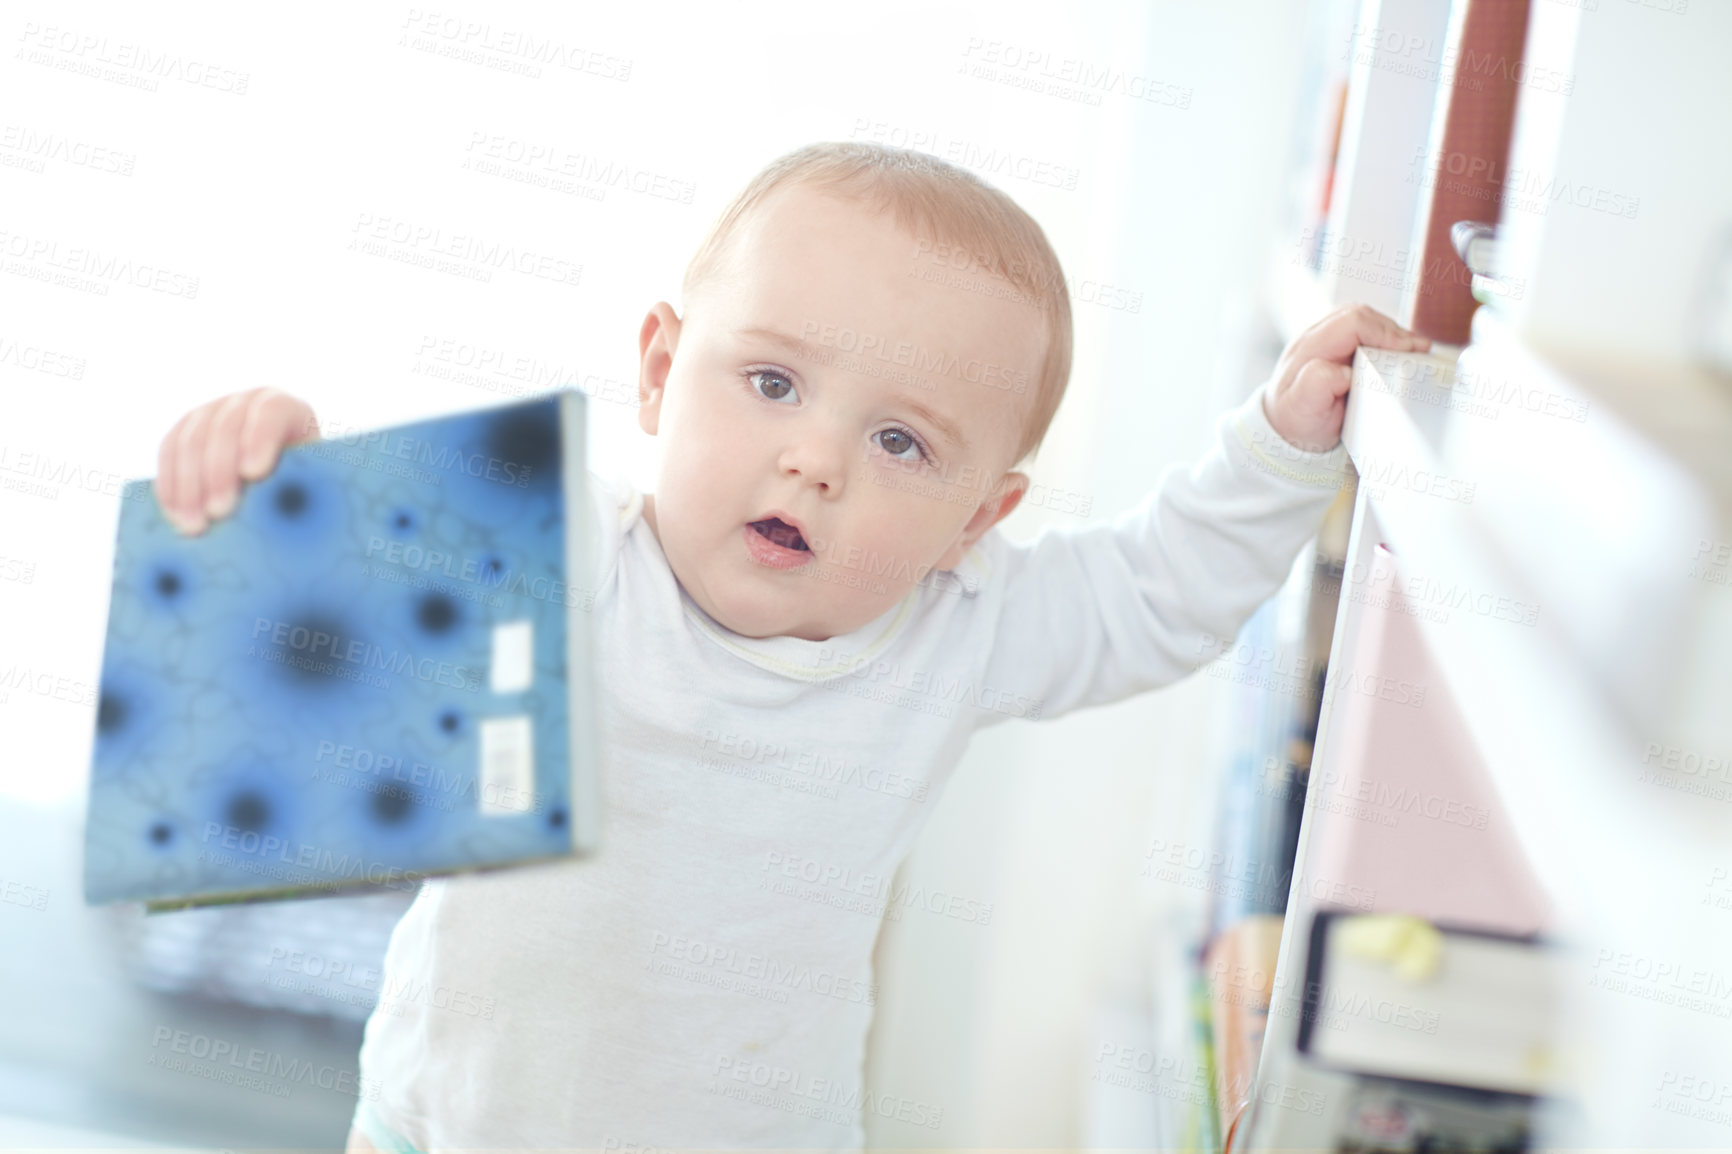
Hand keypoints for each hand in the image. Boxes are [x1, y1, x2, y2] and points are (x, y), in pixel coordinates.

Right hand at [153, 387, 319, 534]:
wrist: (282, 492)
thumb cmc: (309, 493)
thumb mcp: (316, 488)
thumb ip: (308, 492)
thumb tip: (288, 509)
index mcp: (288, 410)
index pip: (272, 412)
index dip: (260, 438)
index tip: (254, 473)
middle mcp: (247, 404)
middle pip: (225, 427)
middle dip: (219, 471)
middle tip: (220, 512)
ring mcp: (211, 414)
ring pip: (191, 440)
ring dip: (189, 485)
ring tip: (195, 525)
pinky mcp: (184, 433)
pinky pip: (168, 453)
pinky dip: (170, 486)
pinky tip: (174, 515)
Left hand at [1263, 304, 1429, 452]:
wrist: (1286, 428)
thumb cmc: (1295, 420)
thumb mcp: (1302, 409)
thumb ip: (1317, 385)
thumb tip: (1343, 371)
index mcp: (1309, 348)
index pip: (1352, 322)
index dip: (1383, 332)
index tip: (1406, 351)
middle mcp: (1318, 337)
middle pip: (1363, 316)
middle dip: (1394, 331)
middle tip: (1419, 352)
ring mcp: (1329, 340)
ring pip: (1368, 321)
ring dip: (1393, 335)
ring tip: (1415, 353)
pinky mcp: (1340, 347)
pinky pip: (1368, 333)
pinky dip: (1388, 342)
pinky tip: (1402, 355)